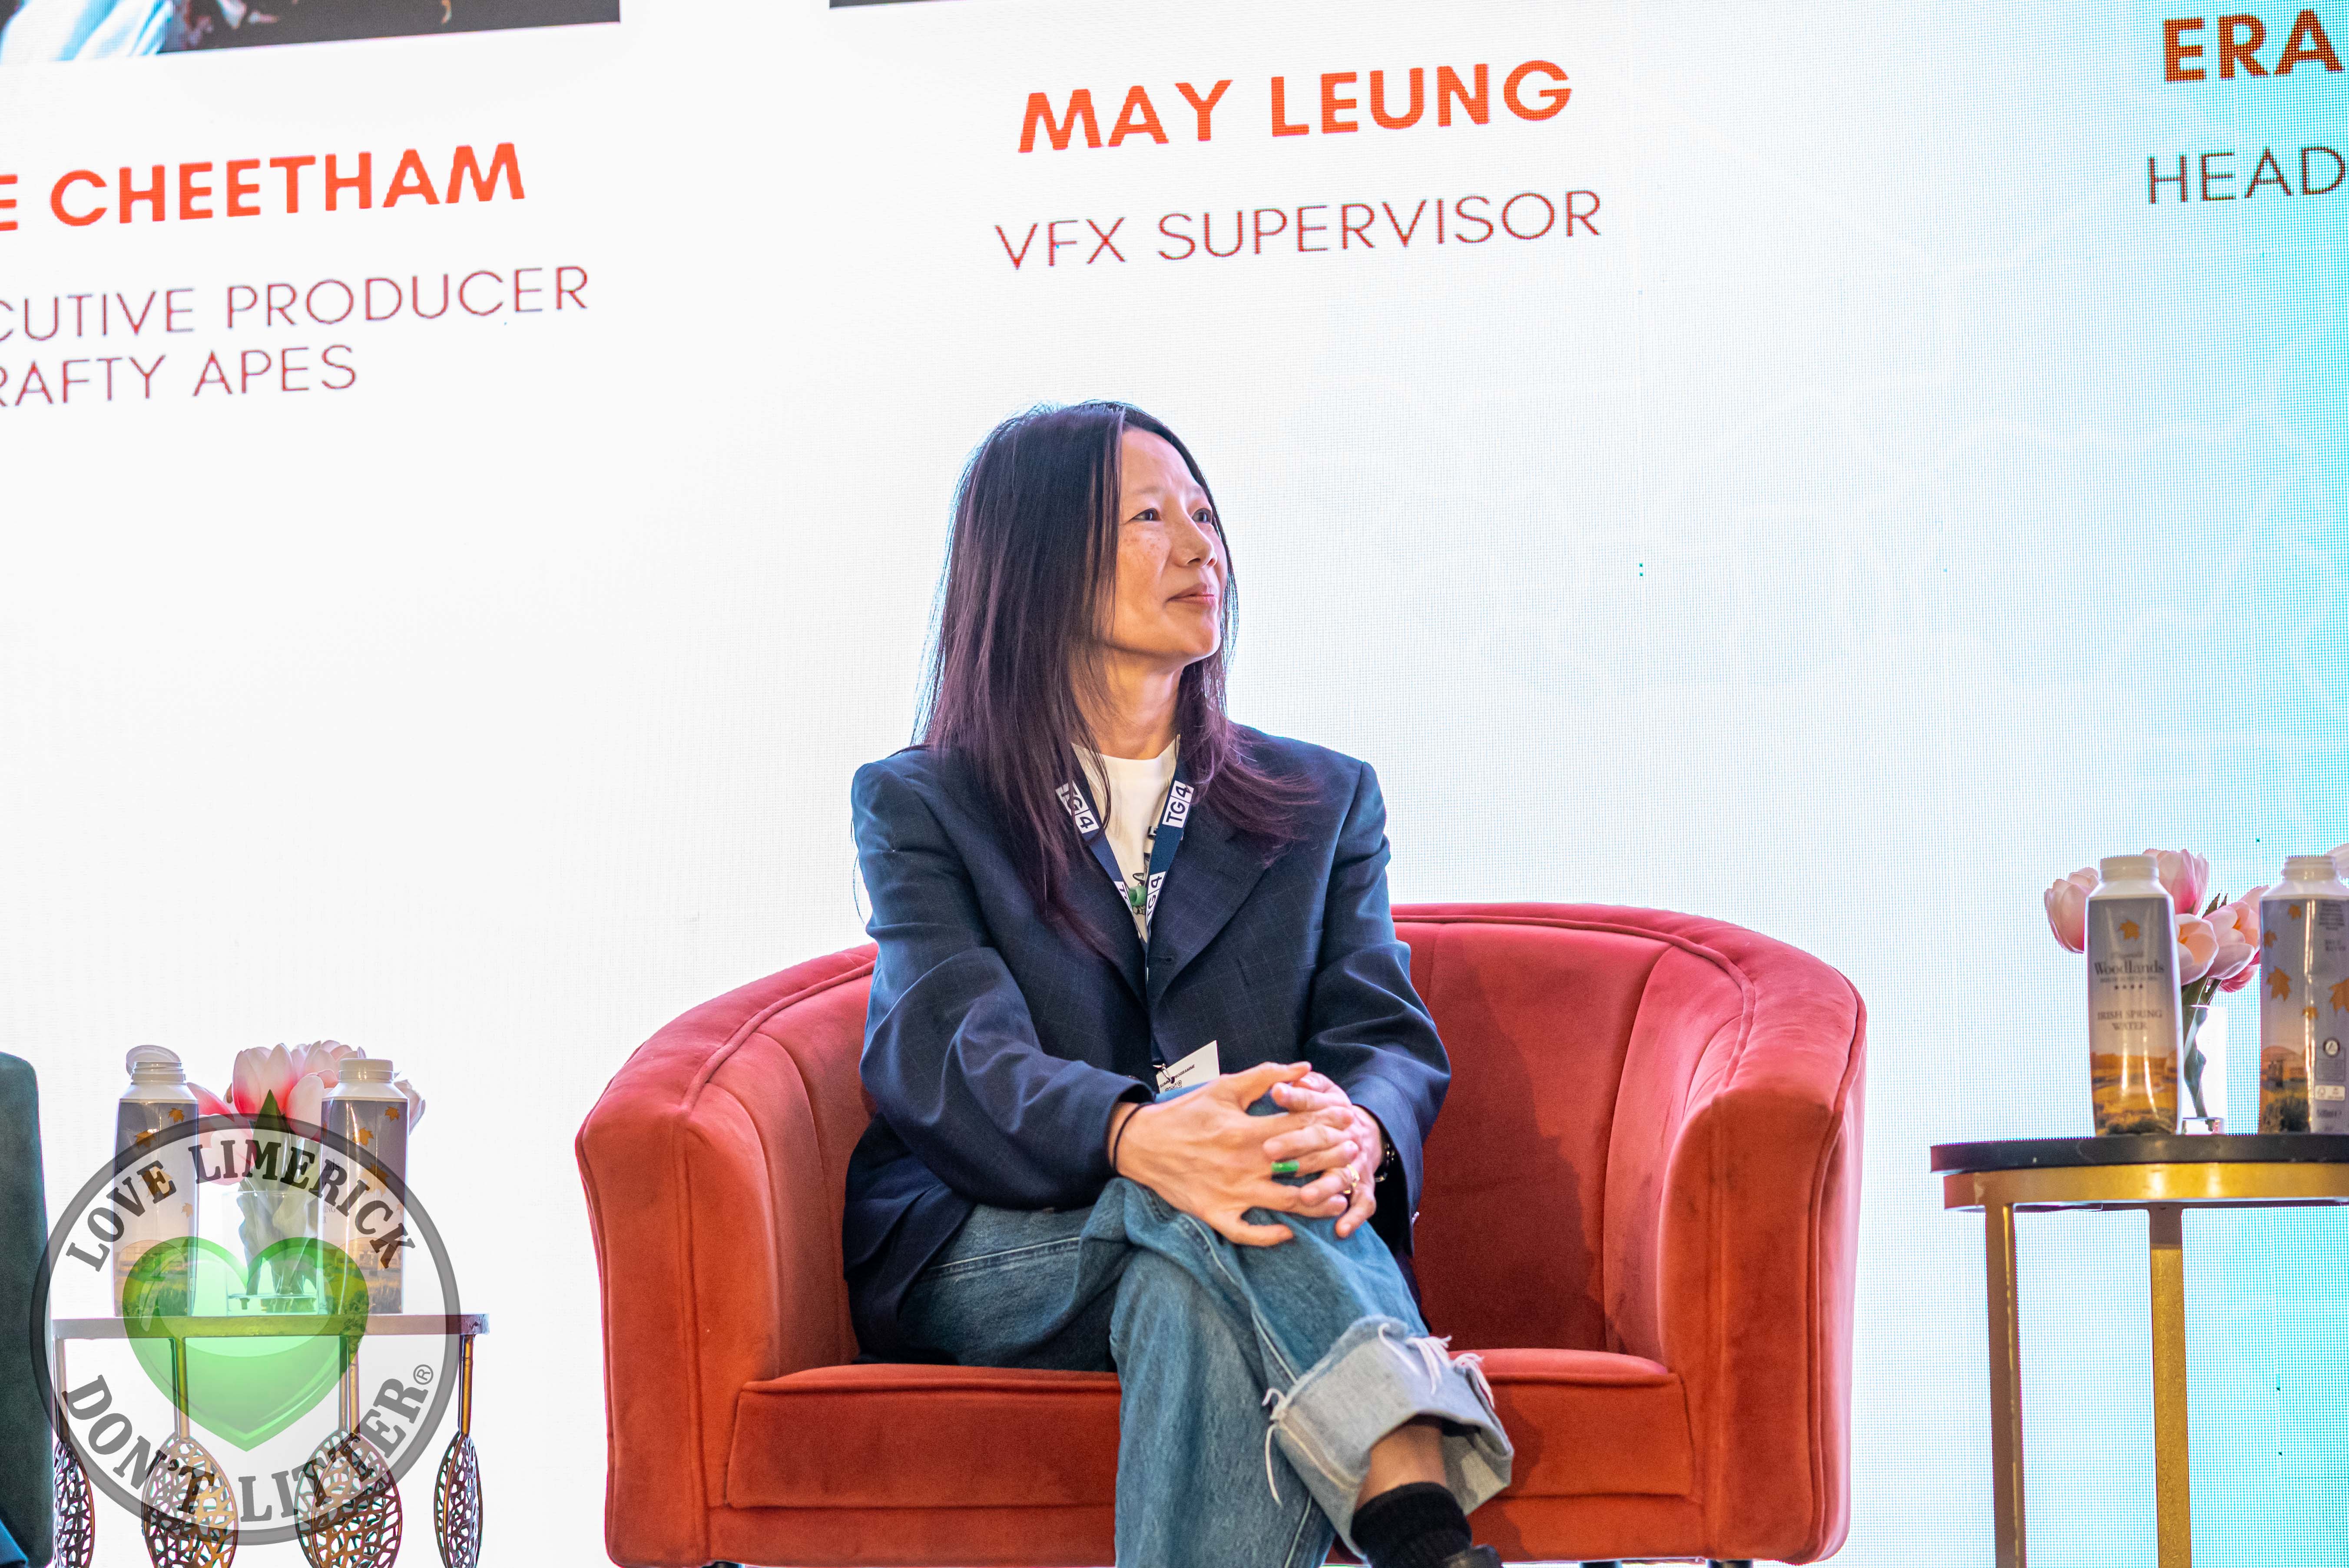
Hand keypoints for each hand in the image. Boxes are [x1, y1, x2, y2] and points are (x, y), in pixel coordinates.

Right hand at [1107, 1061, 1359, 1245]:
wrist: (1141, 1144)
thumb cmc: (1184, 1113)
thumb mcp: (1223, 1088)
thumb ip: (1265, 1076)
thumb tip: (1304, 1067)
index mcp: (1246, 1132)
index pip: (1300, 1128)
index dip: (1330, 1123)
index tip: (1349, 1120)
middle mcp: (1244, 1165)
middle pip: (1302, 1166)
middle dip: (1333, 1160)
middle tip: (1353, 1155)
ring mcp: (1231, 1193)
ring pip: (1287, 1204)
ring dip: (1318, 1203)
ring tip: (1339, 1198)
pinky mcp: (1216, 1214)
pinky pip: (1248, 1234)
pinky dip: (1270, 1236)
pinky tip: (1289, 1233)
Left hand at [1268, 1071, 1382, 1237]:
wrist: (1363, 1132)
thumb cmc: (1329, 1112)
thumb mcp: (1323, 1092)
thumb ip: (1306, 1086)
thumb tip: (1288, 1080)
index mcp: (1335, 1111)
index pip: (1314, 1102)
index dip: (1296, 1097)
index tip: (1275, 1094)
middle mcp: (1347, 1138)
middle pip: (1323, 1141)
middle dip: (1297, 1145)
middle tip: (1270, 1151)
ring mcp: (1357, 1165)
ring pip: (1341, 1177)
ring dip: (1324, 1187)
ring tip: (1305, 1196)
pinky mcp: (1365, 1187)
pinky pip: (1364, 1204)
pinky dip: (1354, 1217)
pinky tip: (1340, 1230)